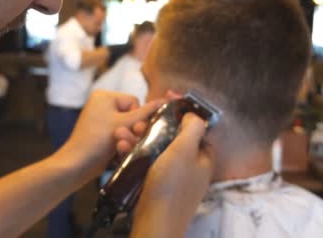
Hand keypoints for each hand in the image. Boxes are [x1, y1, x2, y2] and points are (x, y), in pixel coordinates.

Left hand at [55, 90, 163, 178]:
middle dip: (132, 129)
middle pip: (132, 115)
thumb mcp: (125, 124)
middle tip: (127, 138)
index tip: (132, 129)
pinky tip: (116, 150)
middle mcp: (101, 104)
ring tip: (120, 146)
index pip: (134, 101)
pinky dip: (121, 142)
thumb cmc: (98, 140)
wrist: (77, 164)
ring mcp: (100, 118)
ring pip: (127, 126)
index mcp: (104, 95)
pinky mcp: (100, 133)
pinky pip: (119, 134)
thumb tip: (165, 100)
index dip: (137, 117)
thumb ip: (146, 113)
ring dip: (128, 138)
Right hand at [131, 113, 212, 236]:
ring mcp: (172, 177)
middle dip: (153, 125)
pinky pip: (145, 163)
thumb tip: (194, 115)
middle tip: (137, 119)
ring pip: (155, 149)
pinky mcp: (155, 186)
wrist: (154, 224)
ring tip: (122, 132)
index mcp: (203, 157)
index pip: (196, 128)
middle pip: (172, 137)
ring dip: (138, 138)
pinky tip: (120, 147)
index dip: (182, 112)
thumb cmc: (171, 187)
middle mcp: (190, 166)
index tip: (167, 98)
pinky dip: (133, 154)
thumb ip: (192, 129)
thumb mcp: (185, 151)